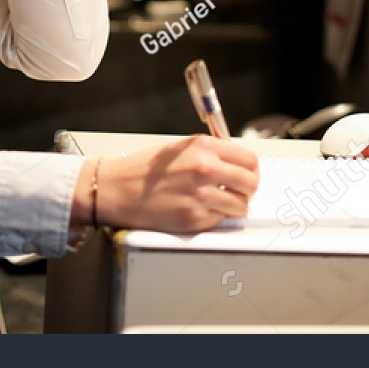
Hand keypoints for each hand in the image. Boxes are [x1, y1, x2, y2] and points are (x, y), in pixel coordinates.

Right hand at [70, 136, 260, 232]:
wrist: (117, 189)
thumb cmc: (143, 170)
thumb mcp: (178, 148)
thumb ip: (208, 152)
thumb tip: (234, 162)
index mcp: (202, 147)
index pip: (249, 158)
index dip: (251, 169)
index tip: (247, 174)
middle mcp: (204, 168)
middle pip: (251, 182)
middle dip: (248, 188)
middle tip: (239, 191)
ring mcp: (200, 195)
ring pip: (241, 205)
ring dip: (234, 206)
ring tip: (219, 203)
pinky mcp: (194, 218)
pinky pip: (220, 220)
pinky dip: (215, 218)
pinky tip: (199, 210)